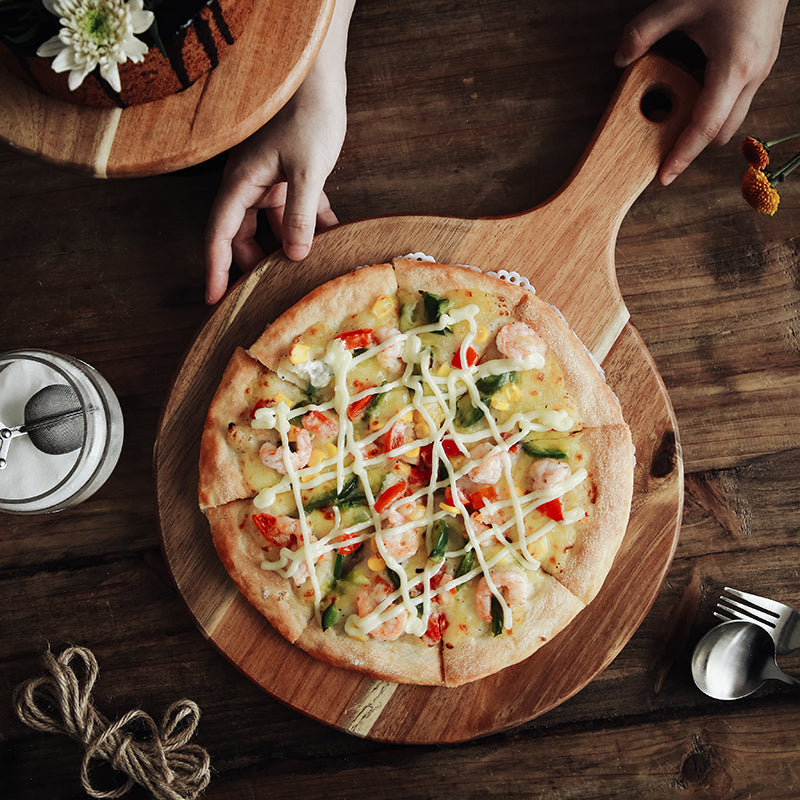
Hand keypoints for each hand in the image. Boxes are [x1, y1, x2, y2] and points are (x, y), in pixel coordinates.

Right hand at [204, 0, 353, 303]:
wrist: (322, 80)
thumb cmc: (308, 116)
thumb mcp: (306, 171)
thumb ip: (299, 214)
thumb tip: (295, 255)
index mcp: (242, 183)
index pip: (220, 234)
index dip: (216, 268)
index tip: (213, 298)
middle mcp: (251, 184)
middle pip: (244, 235)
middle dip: (257, 262)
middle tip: (271, 290)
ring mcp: (271, 180)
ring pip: (272, 224)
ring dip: (289, 244)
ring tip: (306, 268)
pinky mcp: (293, 175)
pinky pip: (296, 209)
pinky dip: (310, 223)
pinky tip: (331, 236)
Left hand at [615, 0, 788, 184]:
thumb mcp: (680, 2)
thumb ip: (643, 32)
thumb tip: (620, 58)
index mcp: (734, 66)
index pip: (705, 126)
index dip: (682, 155)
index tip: (664, 176)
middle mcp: (753, 75)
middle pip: (721, 132)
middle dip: (693, 148)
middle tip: (662, 155)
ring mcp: (761, 70)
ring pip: (731, 119)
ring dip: (703, 127)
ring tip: (671, 127)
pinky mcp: (761, 64)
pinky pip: (736, 100)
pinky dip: (713, 108)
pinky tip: (690, 98)